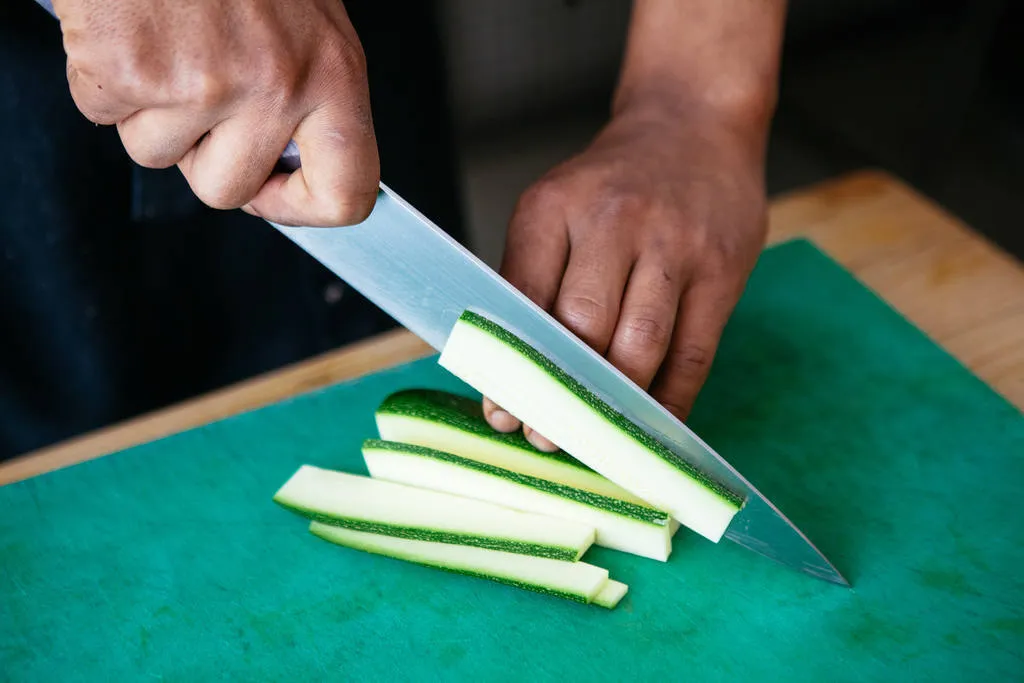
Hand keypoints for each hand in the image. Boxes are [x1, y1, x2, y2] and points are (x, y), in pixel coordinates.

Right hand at [53, 0, 378, 225]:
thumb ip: (308, 100)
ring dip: (148, 110)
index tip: (273, 195)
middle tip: (197, 89)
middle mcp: (279, 85)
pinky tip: (129, 29)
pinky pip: (103, 115)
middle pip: (227, 191)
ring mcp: (204, 82)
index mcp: (336, 75)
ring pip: (155, 156)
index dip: (301, 209)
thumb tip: (287, 175)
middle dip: (199, 154)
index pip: (346, 192)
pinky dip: (103, 79)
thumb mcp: (306, 26)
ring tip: (166, 41)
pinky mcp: (133, 70)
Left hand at [484, 103, 767, 449]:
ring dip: (612, 406)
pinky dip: (669, 401)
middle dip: (559, 393)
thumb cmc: (613, 184)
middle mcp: (614, 222)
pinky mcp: (722, 272)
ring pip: (640, 346)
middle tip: (543, 436)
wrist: (695, 124)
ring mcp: (674, 246)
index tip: (500, 412)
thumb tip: (509, 369)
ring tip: (591, 440)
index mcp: (554, 207)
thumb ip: (534, 276)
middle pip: (581, 326)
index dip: (510, 365)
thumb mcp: (557, 208)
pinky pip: (693, 354)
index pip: (523, 299)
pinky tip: (649, 428)